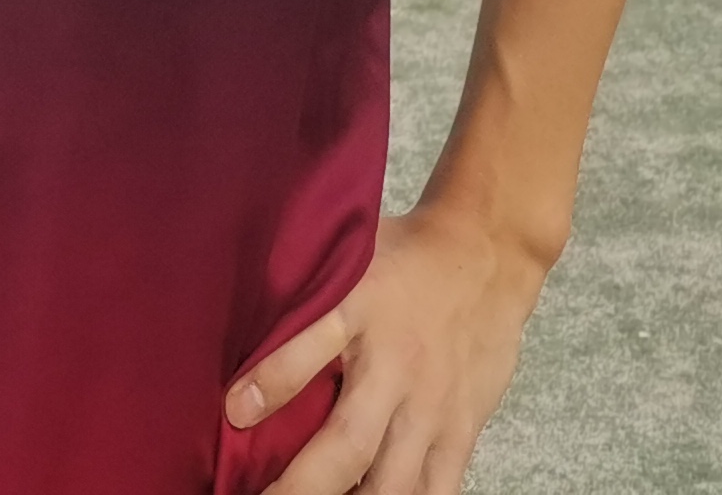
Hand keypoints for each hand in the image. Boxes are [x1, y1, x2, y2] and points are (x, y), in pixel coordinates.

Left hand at [233, 203, 550, 494]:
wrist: (489, 249)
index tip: (232, 412)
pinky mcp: (463, 427)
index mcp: (362, 309)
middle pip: (348, 442)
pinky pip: (436, 488)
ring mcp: (433, 404)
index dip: (271, 381)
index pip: (311, 345)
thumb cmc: (406, 257)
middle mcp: (397, 365)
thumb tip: (242, 328)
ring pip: (391, 482)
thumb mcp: (351, 257)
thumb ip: (307, 297)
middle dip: (301, 486)